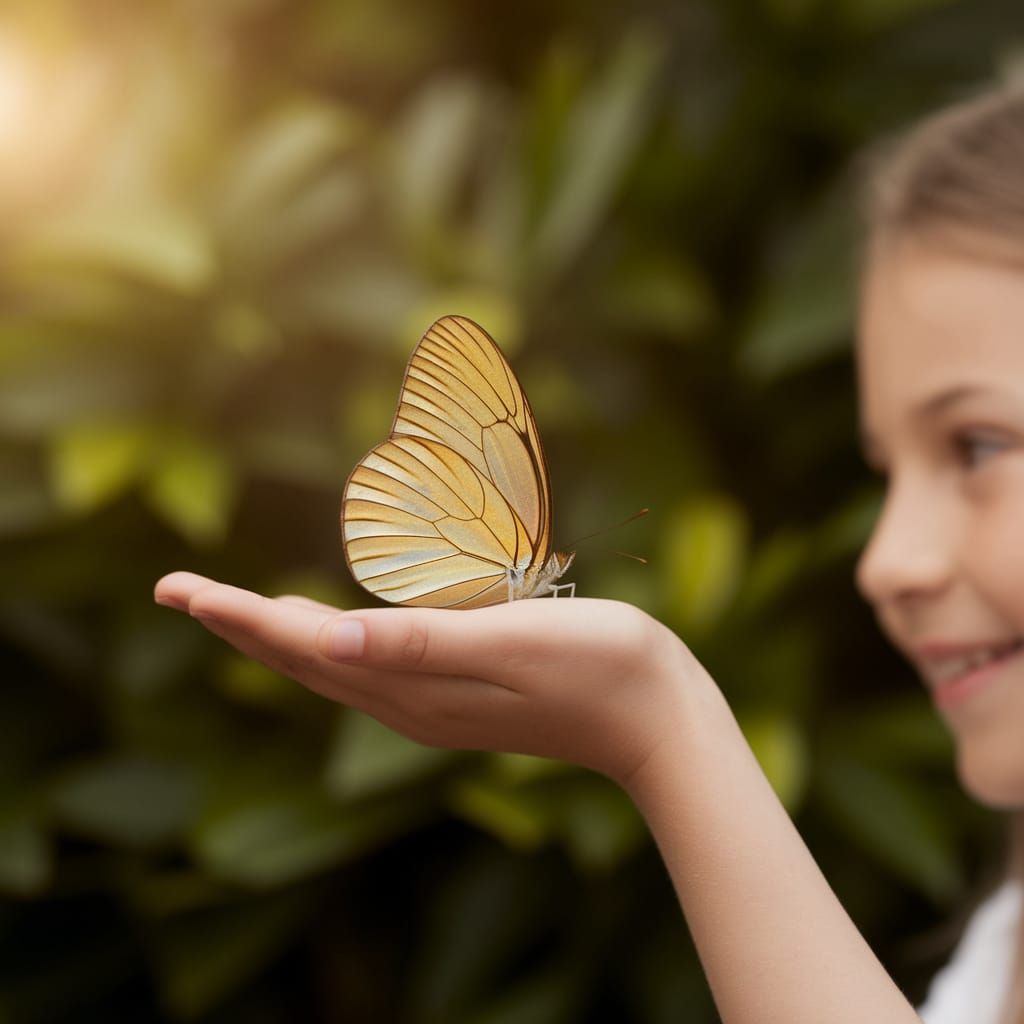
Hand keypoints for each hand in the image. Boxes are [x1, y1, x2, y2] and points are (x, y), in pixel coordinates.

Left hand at [153, 572, 711, 786]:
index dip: (237, 615)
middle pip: (303, 662)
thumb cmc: (597, 664)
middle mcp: (410, 705)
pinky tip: (325, 630)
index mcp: (414, 689)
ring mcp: (432, 708)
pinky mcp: (456, 700)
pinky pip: (367, 672)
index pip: (303, 647)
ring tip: (235, 610)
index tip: (177, 588)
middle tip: (182, 592)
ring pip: (330, 670)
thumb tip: (324, 635)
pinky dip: (326, 647)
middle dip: (239, 625)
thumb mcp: (511, 641)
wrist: (656, 717)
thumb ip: (420, 642)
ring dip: (276, 638)